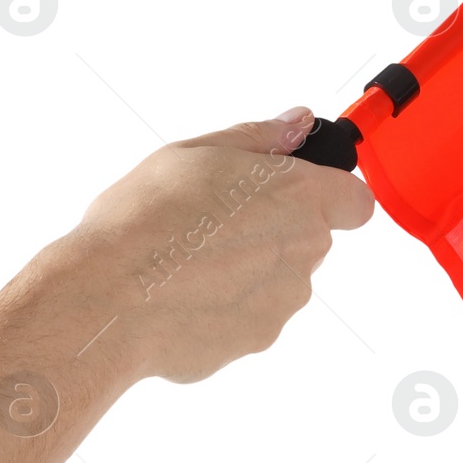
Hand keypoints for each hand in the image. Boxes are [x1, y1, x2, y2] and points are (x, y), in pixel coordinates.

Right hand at [71, 107, 374, 382]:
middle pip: (308, 238)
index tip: (299, 192)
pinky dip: (223, 307)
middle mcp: (304, 250)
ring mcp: (285, 301)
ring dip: (247, 270)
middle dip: (273, 229)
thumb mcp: (195, 153)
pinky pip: (250, 316)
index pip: (356, 201)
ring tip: (188, 261)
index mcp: (300, 196)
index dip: (332, 195)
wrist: (107, 299)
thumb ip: (259, 138)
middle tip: (215, 222)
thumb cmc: (145, 222)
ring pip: (278, 280)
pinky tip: (181, 294)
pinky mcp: (258, 339)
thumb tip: (298, 122)